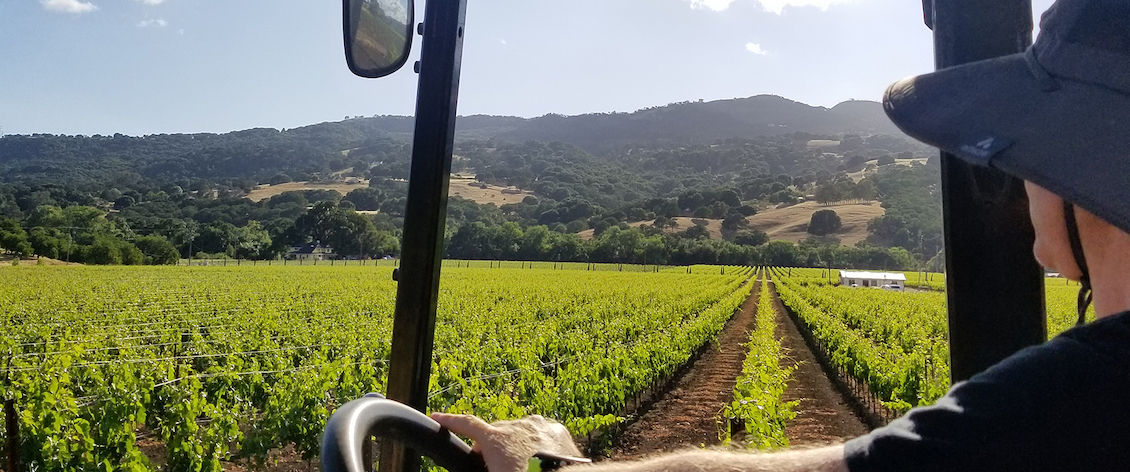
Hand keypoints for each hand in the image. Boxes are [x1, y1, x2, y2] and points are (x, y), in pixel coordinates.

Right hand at [431, 413, 581, 471]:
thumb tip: (478, 458)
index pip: (466, 425)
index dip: (449, 421)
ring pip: (520, 432)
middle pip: (495, 432)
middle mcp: (517, 426)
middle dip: (491, 446)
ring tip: (524, 465)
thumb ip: (483, 466)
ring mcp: (539, 425)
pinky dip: (539, 444)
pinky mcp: (557, 430)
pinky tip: (543, 459)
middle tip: (494, 465)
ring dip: (517, 444)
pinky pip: (542, 434)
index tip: (436, 417)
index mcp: (497, 440)